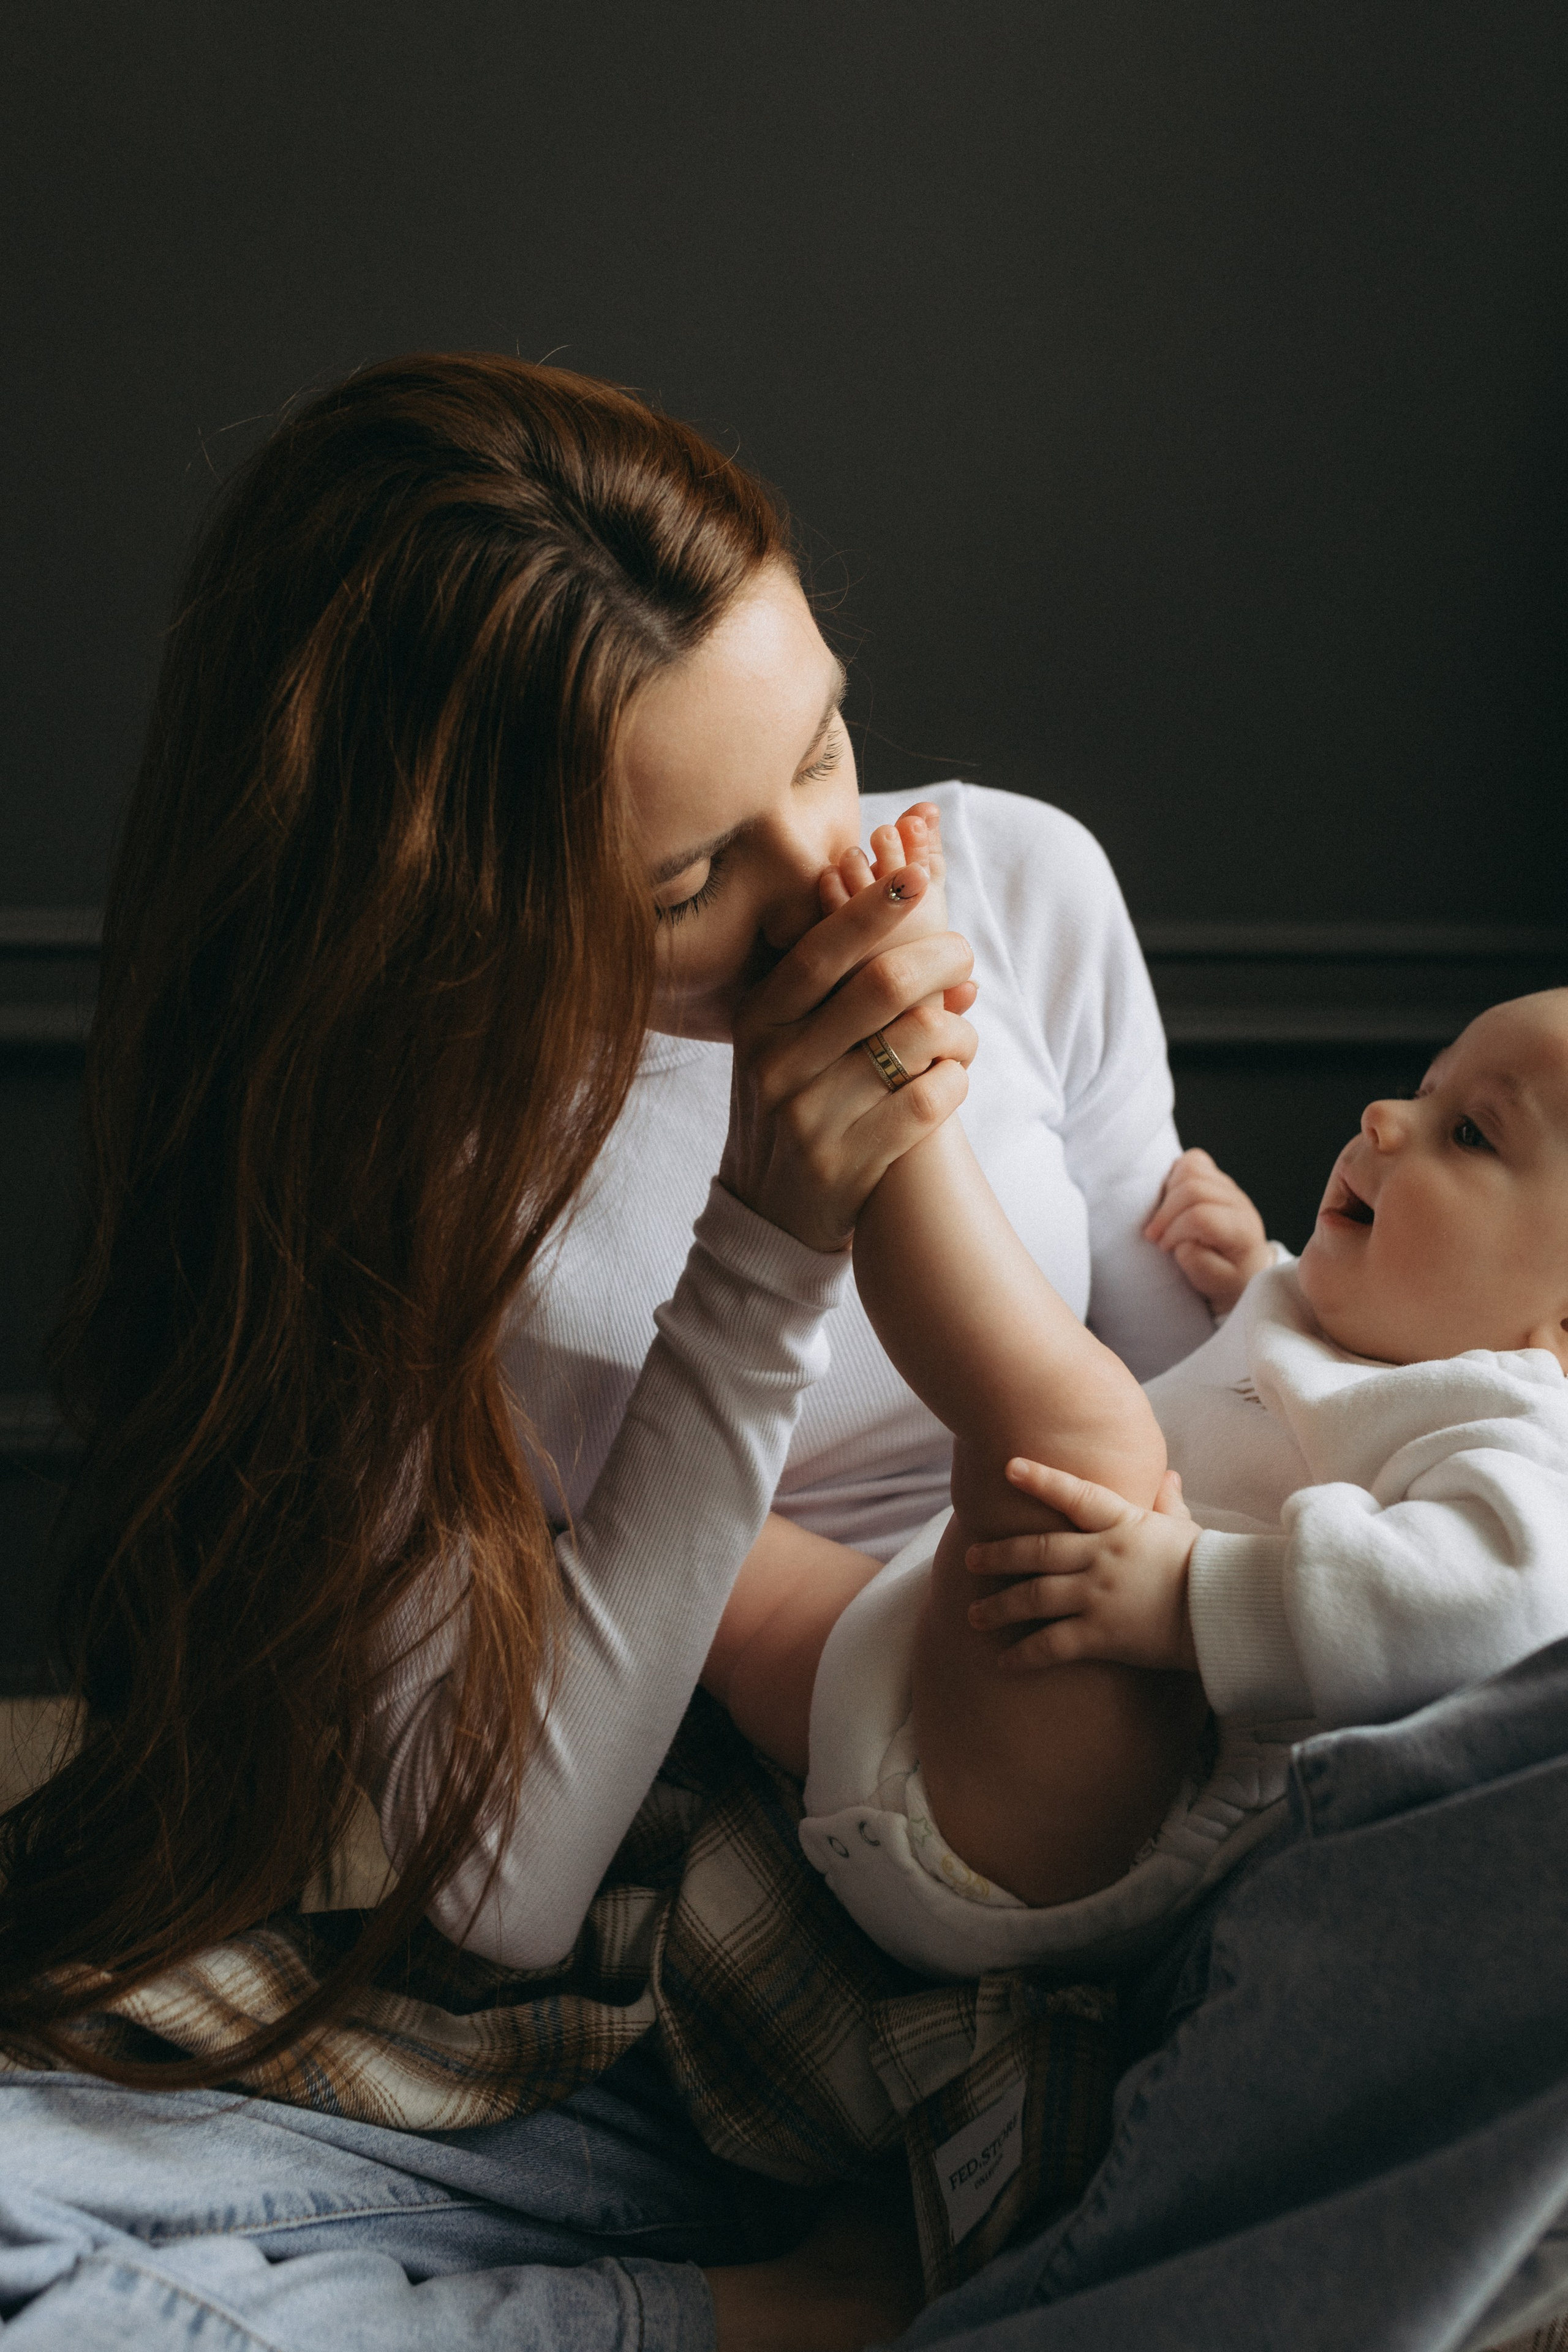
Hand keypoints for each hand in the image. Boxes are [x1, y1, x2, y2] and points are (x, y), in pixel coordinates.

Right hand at [721, 813, 977, 1252]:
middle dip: (940, 957)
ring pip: (915, 1042)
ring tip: (961, 1032)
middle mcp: (776, 1064)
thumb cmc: (791, 1101)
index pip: (822, 949)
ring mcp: (809, 1117)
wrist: (769, 1212)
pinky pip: (927, 1104)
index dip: (874, 908)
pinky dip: (954, 1083)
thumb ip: (825, 979)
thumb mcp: (782, 1037)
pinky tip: (951, 1080)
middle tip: (964, 956)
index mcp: (758, 1020)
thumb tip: (890, 902)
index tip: (919, 875)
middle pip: (881, 986)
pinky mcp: (844, 1165)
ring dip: (958, 1029)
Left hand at [963, 1459, 1199, 1672]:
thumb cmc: (1210, 1568)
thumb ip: (1168, 1504)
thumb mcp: (1186, 1529)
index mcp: (1123, 1524)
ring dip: (999, 1606)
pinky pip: (1051, 1645)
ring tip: (974, 1615)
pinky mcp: (1101, 1635)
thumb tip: (1168, 1476)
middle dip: (998, 1555)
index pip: (1075, 1495)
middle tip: (970, 1560)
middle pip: (1036, 1551)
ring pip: (1033, 1597)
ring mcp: (1097, 1595)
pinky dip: (1023, 1654)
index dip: (1041, 1479)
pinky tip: (1003, 1661)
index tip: (1009, 1466)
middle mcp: (1102, 1556)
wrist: (1225, 1613)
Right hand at [1143, 1148, 1271, 1311]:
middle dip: (1166, 1213)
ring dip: (1168, 1192)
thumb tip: (1183, 1243)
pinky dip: (1175, 1176)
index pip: (1201, 1217)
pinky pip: (1192, 1161)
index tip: (1165, 1249)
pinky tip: (1170, 1199)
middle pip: (1193, 1189)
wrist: (1245, 1266)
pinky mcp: (1216, 1178)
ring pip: (1191, 1169)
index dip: (1175, 1232)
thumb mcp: (1217, 1284)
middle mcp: (1237, 1202)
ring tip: (1163, 1217)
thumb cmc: (1228, 1276)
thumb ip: (1201, 1266)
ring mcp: (1227, 1187)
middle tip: (1155, 1236)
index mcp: (1240, 1229)